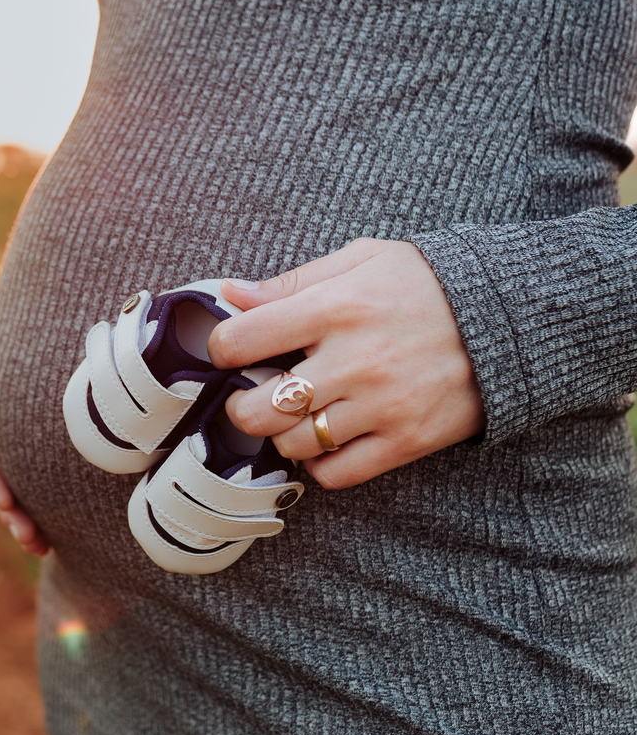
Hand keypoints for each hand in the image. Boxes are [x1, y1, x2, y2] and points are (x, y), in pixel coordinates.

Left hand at [207, 238, 485, 489]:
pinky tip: (326, 438)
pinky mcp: (407, 441)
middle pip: (259, 409)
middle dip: (243, 405)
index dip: (223, 348)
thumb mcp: (360, 261)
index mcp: (336, 308)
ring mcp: (382, 407)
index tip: (232, 350)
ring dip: (283, 433)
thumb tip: (230, 294)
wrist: (511, 316)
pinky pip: (336, 474)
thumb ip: (292, 281)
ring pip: (294, 445)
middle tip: (256, 394)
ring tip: (297, 413)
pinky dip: (320, 463)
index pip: (241, 341)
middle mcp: (355, 361)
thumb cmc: (425, 284)